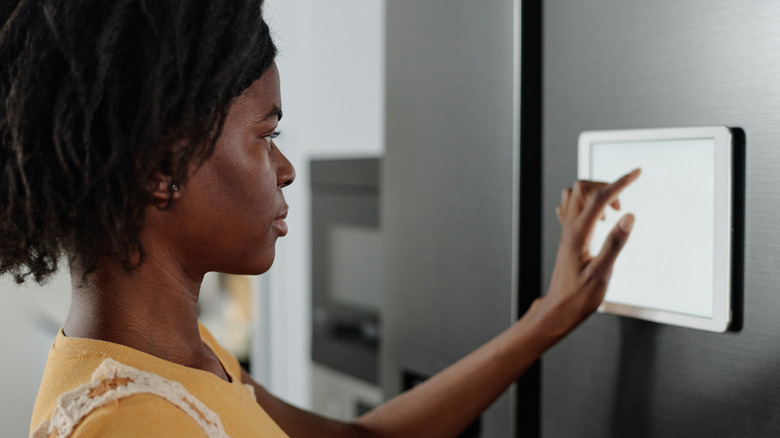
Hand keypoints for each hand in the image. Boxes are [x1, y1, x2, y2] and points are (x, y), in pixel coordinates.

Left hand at [538, 169, 640, 336]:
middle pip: (582, 188)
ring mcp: (566, 232)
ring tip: (611, 213)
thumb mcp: (602, 273)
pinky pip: (571, 209)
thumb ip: (615, 243)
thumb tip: (628, 216)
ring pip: (574, 196)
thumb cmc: (578, 297)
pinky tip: (597, 217)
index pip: (599, 198)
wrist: (558, 309)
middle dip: (606, 186)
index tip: (636, 173)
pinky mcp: (567, 238)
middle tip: (624, 204)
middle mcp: (569, 229)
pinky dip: (586, 205)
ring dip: (595, 195)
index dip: (619, 183)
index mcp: (578, 234)